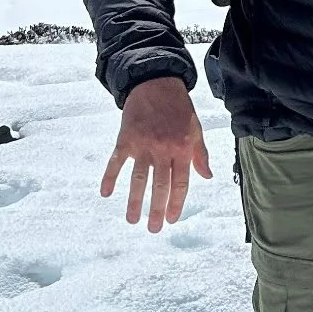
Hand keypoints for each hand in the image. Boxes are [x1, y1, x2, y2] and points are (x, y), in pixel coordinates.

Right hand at [101, 76, 212, 231]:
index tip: (172, 219)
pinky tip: (105, 193)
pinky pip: (116, 162)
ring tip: (132, 220)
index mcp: (182, 148)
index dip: (177, 203)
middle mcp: (163, 149)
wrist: (156, 81)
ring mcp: (143, 144)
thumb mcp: (195, 128)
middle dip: (157, 209)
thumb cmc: (178, 107)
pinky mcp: (126, 138)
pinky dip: (109, 177)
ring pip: (138, 179)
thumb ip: (200, 154)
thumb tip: (207, 176)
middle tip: (154, 229)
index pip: (180, 183)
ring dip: (135, 201)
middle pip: (160, 185)